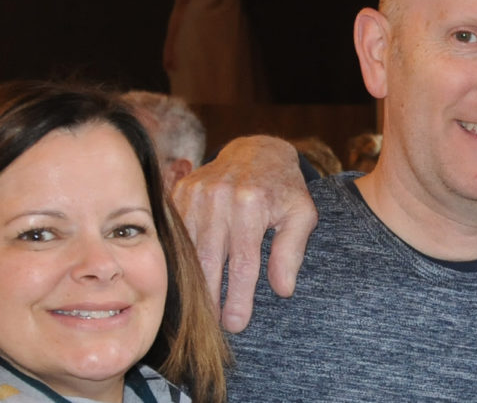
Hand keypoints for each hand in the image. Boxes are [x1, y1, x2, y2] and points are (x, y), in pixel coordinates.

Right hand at [172, 135, 315, 332]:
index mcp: (252, 204)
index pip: (244, 263)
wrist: (256, 151)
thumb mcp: (301, 213)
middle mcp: (219, 198)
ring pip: (189, 250)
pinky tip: (183, 282)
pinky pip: (174, 234)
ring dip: (192, 283)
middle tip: (213, 327)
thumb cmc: (283, 188)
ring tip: (198, 311)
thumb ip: (292, 251)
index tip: (237, 324)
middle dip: (211, 298)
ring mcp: (194, 194)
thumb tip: (283, 289)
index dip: (239, 298)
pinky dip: (178, 260)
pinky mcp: (179, 193)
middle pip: (210, 261)